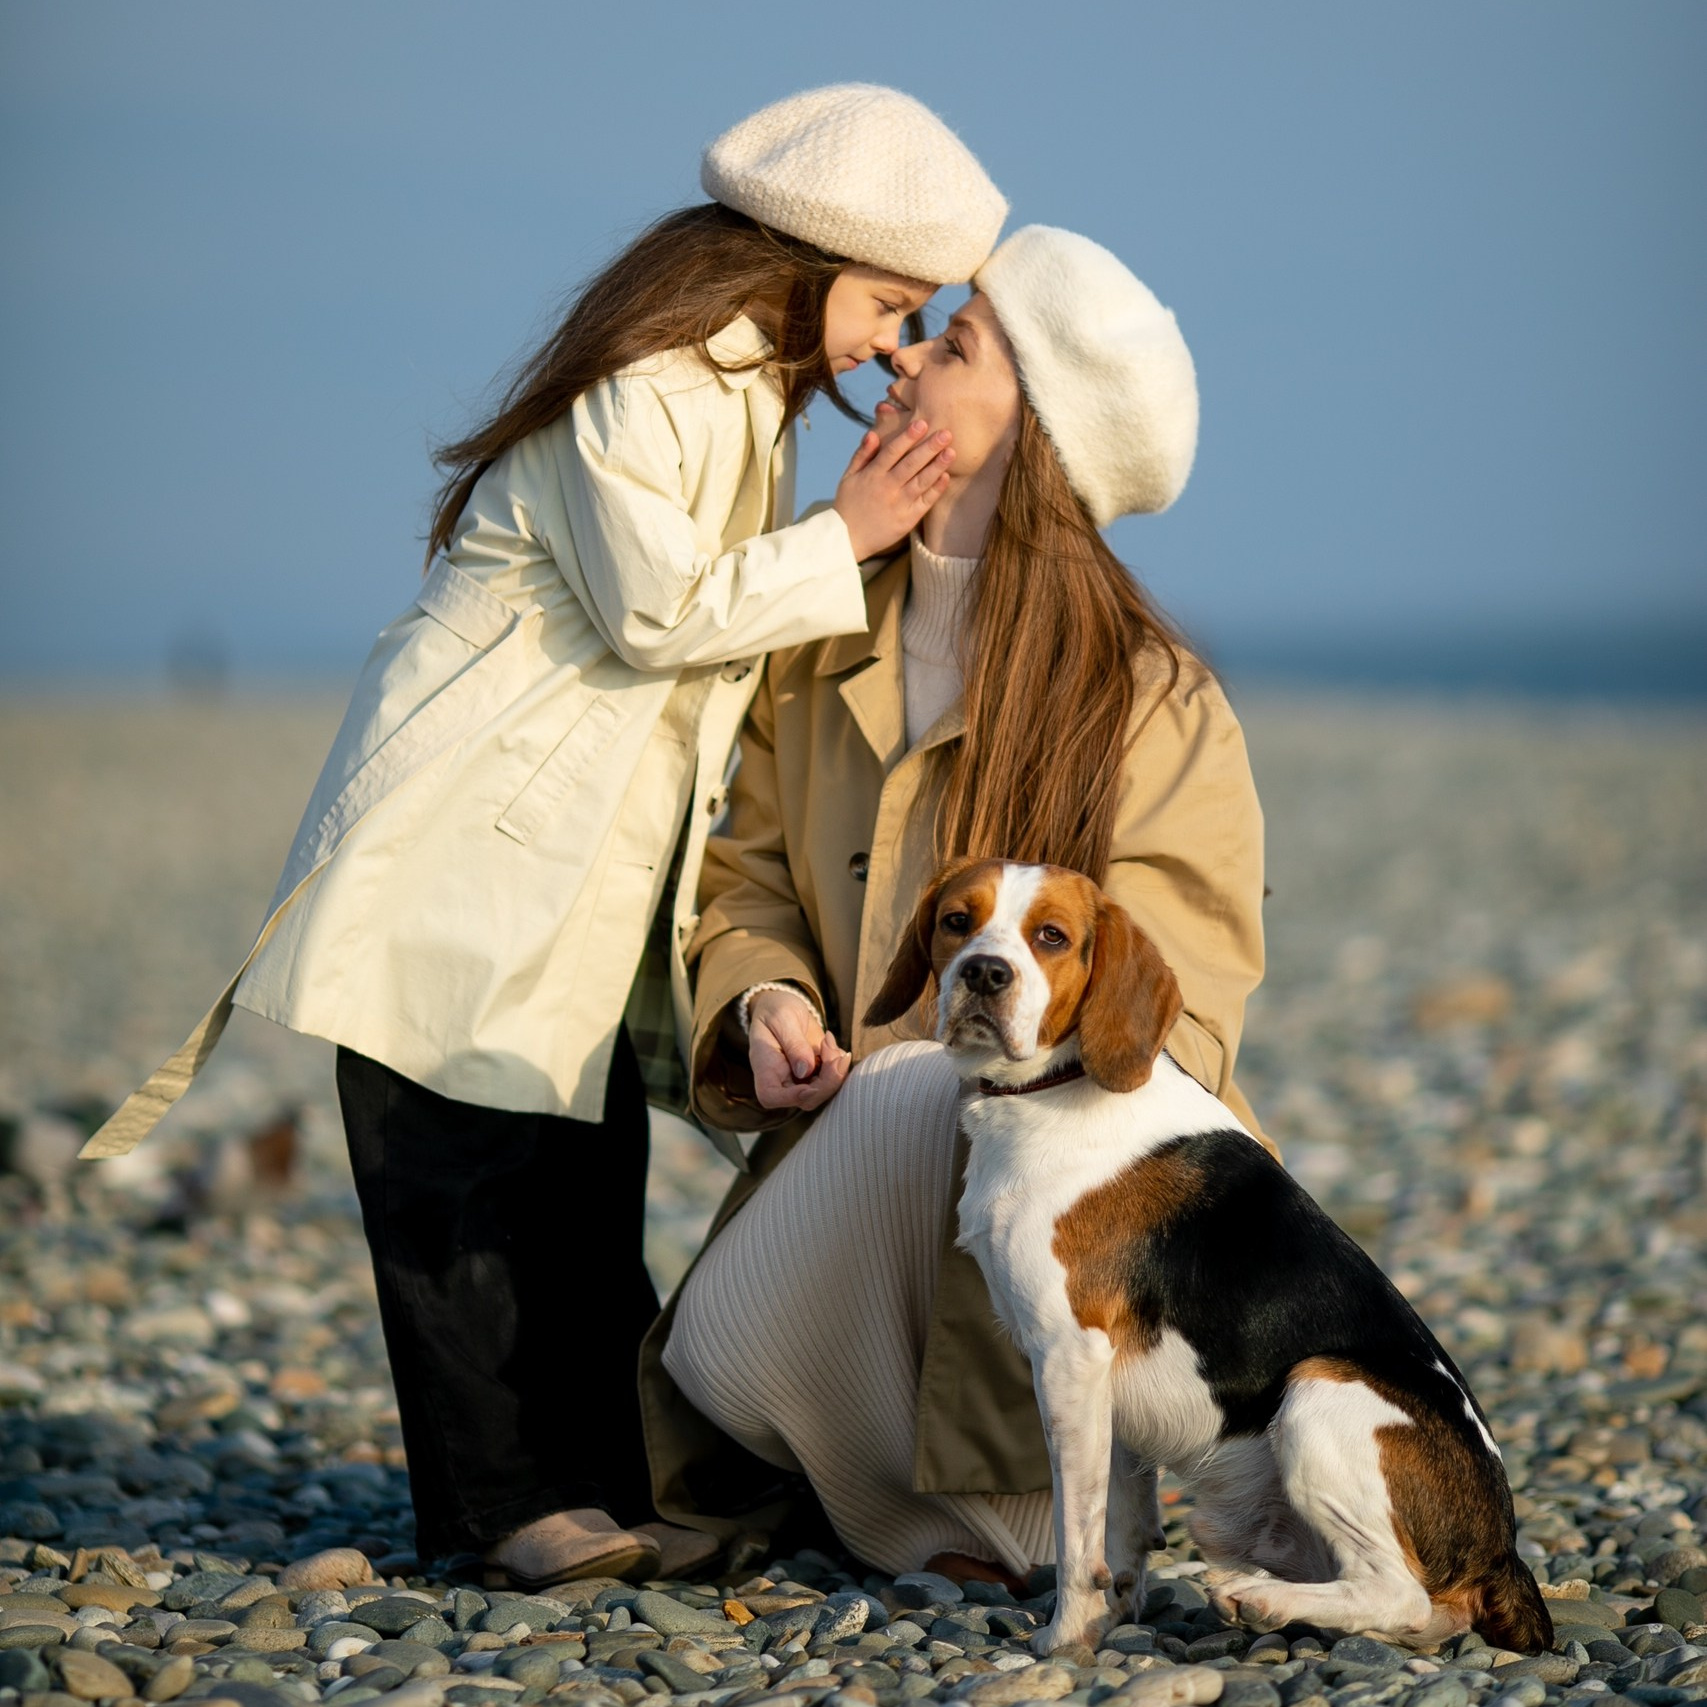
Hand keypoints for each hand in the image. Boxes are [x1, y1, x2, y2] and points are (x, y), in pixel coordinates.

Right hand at [749, 988, 851, 1111]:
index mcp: (765, 1068)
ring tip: (828, 1041)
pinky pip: (832, 1078)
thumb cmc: (775, 1010)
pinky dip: (838, 1062)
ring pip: (822, 1091)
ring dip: (835, 1070)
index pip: (770, 1096)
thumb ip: (794, 1044)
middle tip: (829, 1047)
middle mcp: (782, 1080)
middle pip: (805, 1099)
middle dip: (826, 1080)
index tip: (809, 1086)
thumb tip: (805, 1071)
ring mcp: (800, 1079)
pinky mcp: (815, 1073)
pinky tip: (829, 1041)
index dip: (791, 1097)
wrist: (782, 1006)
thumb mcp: (783, 1019)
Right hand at [832, 418, 954, 560]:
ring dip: (937, 466)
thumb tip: (873, 433)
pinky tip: (946, 476)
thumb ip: (862, 454)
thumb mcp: (849, 477)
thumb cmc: (848, 504)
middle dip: (929, 448)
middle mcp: (887, 488)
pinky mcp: (908, 519)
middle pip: (911, 464)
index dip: (907, 437)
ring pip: (921, 481)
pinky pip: (925, 502)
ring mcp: (899, 504)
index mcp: (872, 475)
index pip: (892, 451)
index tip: (922, 423)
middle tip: (946, 433)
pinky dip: (936, 489)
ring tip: (951, 452)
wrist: (848, 539)